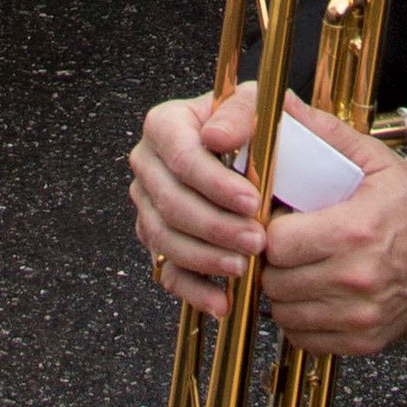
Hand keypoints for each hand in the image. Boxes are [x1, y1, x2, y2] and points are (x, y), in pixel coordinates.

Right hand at [131, 86, 266, 318]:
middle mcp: (147, 164)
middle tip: (257, 240)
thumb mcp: (257, 104)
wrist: (259, 156)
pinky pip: (167, 272)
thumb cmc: (258, 127)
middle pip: (171, 203)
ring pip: (166, 239)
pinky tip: (223, 302)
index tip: (252, 201)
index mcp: (165, 125)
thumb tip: (215, 137)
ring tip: (245, 266)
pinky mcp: (157, 240)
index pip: (182, 158)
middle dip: (216, 227)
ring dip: (207, 258)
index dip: (215, 184)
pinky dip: (195, 291)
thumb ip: (241, 111)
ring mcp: (147, 205)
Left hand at [133, 85, 406, 356]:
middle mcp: (355, 278)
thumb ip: (325, 133)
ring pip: (284, 313)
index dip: (267, 232)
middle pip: (275, 281)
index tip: (275, 223)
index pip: (276, 243)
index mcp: (353, 231)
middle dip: (272, 263)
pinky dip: (301, 320)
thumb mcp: (374, 159)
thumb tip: (281, 105)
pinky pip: (306, 338)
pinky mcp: (363, 340)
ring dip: (283, 293)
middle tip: (284, 246)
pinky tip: (313, 296)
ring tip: (298, 270)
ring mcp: (359, 314)